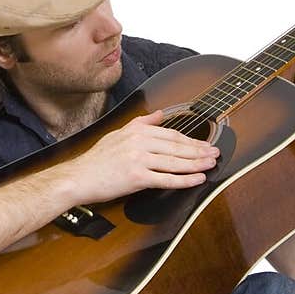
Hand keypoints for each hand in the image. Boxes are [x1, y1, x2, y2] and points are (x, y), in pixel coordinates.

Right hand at [67, 109, 219, 204]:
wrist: (79, 178)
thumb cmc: (96, 160)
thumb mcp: (118, 133)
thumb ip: (141, 122)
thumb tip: (160, 114)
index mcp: (137, 131)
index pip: (171, 134)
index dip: (192, 140)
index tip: (205, 143)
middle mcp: (139, 142)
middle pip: (177, 147)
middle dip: (199, 150)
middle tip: (215, 153)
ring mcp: (139, 159)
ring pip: (175, 162)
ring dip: (197, 163)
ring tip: (211, 164)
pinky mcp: (137, 177)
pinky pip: (166, 179)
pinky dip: (185, 180)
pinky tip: (197, 179)